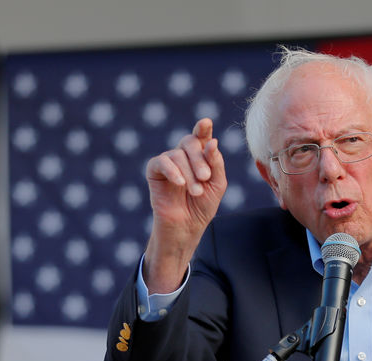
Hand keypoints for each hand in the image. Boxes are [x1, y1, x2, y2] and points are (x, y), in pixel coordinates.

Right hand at [142, 118, 226, 292]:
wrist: (186, 227)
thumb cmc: (203, 206)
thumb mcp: (217, 184)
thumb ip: (216, 163)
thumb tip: (212, 141)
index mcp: (200, 157)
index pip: (201, 137)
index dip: (203, 129)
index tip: (206, 123)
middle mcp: (184, 156)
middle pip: (190, 142)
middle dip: (199, 159)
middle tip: (205, 177)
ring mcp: (168, 162)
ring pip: (178, 154)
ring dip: (189, 173)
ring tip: (195, 191)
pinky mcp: (154, 171)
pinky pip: (161, 162)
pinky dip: (172, 170)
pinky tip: (179, 183)